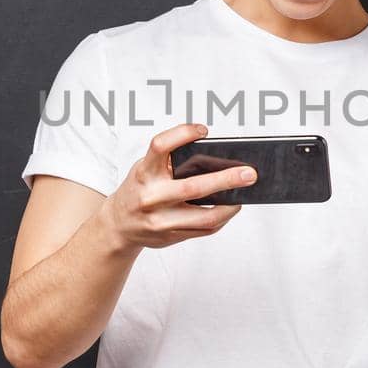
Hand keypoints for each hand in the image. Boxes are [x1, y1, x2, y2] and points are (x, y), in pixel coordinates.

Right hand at [102, 123, 255, 249]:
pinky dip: (222, 218)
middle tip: (249, 173)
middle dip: (226, 179)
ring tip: (244, 194)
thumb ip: (169, 162)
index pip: (160, 146)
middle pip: (193, 187)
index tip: (203, 130)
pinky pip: (204, 230)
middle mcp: (151, 197)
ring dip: (230, 205)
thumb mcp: (145, 169)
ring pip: (205, 216)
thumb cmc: (139, 189)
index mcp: (144, 173)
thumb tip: (215, 159)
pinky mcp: (170, 236)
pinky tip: (230, 207)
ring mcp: (160, 220)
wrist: (117, 225)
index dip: (182, 133)